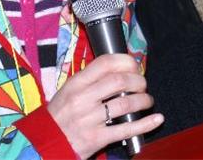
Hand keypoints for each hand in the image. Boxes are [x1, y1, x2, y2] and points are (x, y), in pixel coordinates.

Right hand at [47, 54, 163, 158]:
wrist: (45, 142)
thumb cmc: (60, 115)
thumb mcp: (69, 91)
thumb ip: (90, 80)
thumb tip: (119, 69)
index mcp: (76, 83)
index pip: (105, 63)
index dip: (125, 61)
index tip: (134, 66)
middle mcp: (83, 99)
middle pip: (119, 81)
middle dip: (138, 81)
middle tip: (142, 85)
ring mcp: (90, 119)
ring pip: (126, 104)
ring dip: (143, 101)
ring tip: (147, 101)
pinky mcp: (97, 138)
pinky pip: (127, 129)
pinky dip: (146, 124)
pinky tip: (156, 119)